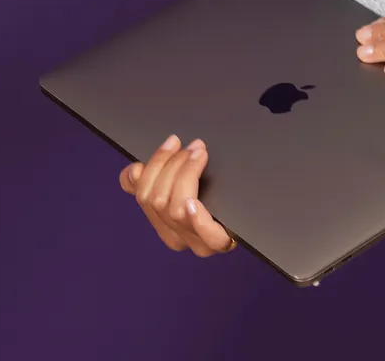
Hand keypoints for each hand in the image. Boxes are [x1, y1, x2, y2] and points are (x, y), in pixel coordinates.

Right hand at [117, 134, 237, 256]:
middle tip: (194, 146)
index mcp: (161, 221)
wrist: (252, 215)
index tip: (173, 142)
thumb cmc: (215, 194)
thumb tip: (133, 171)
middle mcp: (174, 235)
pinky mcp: (218, 244)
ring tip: (200, 155)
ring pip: (176, 210)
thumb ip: (154, 177)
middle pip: (158, 200)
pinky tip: (193, 202)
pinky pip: (204, 235)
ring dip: (186, 176)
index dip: (153, 166)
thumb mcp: (181, 182)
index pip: (144, 194)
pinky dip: (196, 217)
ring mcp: (195, 241)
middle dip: (174, 164)